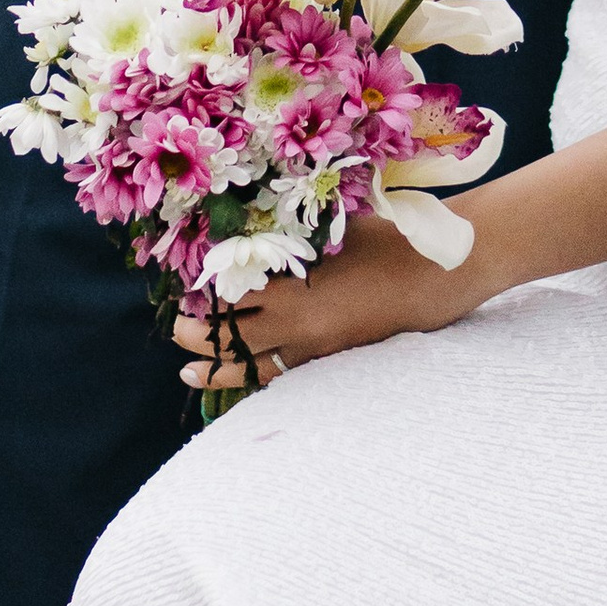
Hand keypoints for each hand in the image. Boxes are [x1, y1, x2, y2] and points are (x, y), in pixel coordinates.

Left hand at [176, 210, 472, 393]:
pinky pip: (282, 373)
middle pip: (232, 337)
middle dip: (200, 336)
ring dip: (218, 367)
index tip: (185, 289)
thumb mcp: (329, 228)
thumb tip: (251, 231)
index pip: (230, 295)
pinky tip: (242, 377)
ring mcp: (312, 346)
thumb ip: (288, 234)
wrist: (430, 276)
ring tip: (188, 371)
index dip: (204, 295)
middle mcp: (294, 322)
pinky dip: (256, 376)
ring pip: (252, 365)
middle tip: (176, 330)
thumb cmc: (383, 240)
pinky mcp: (329, 357)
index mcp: (290, 285)